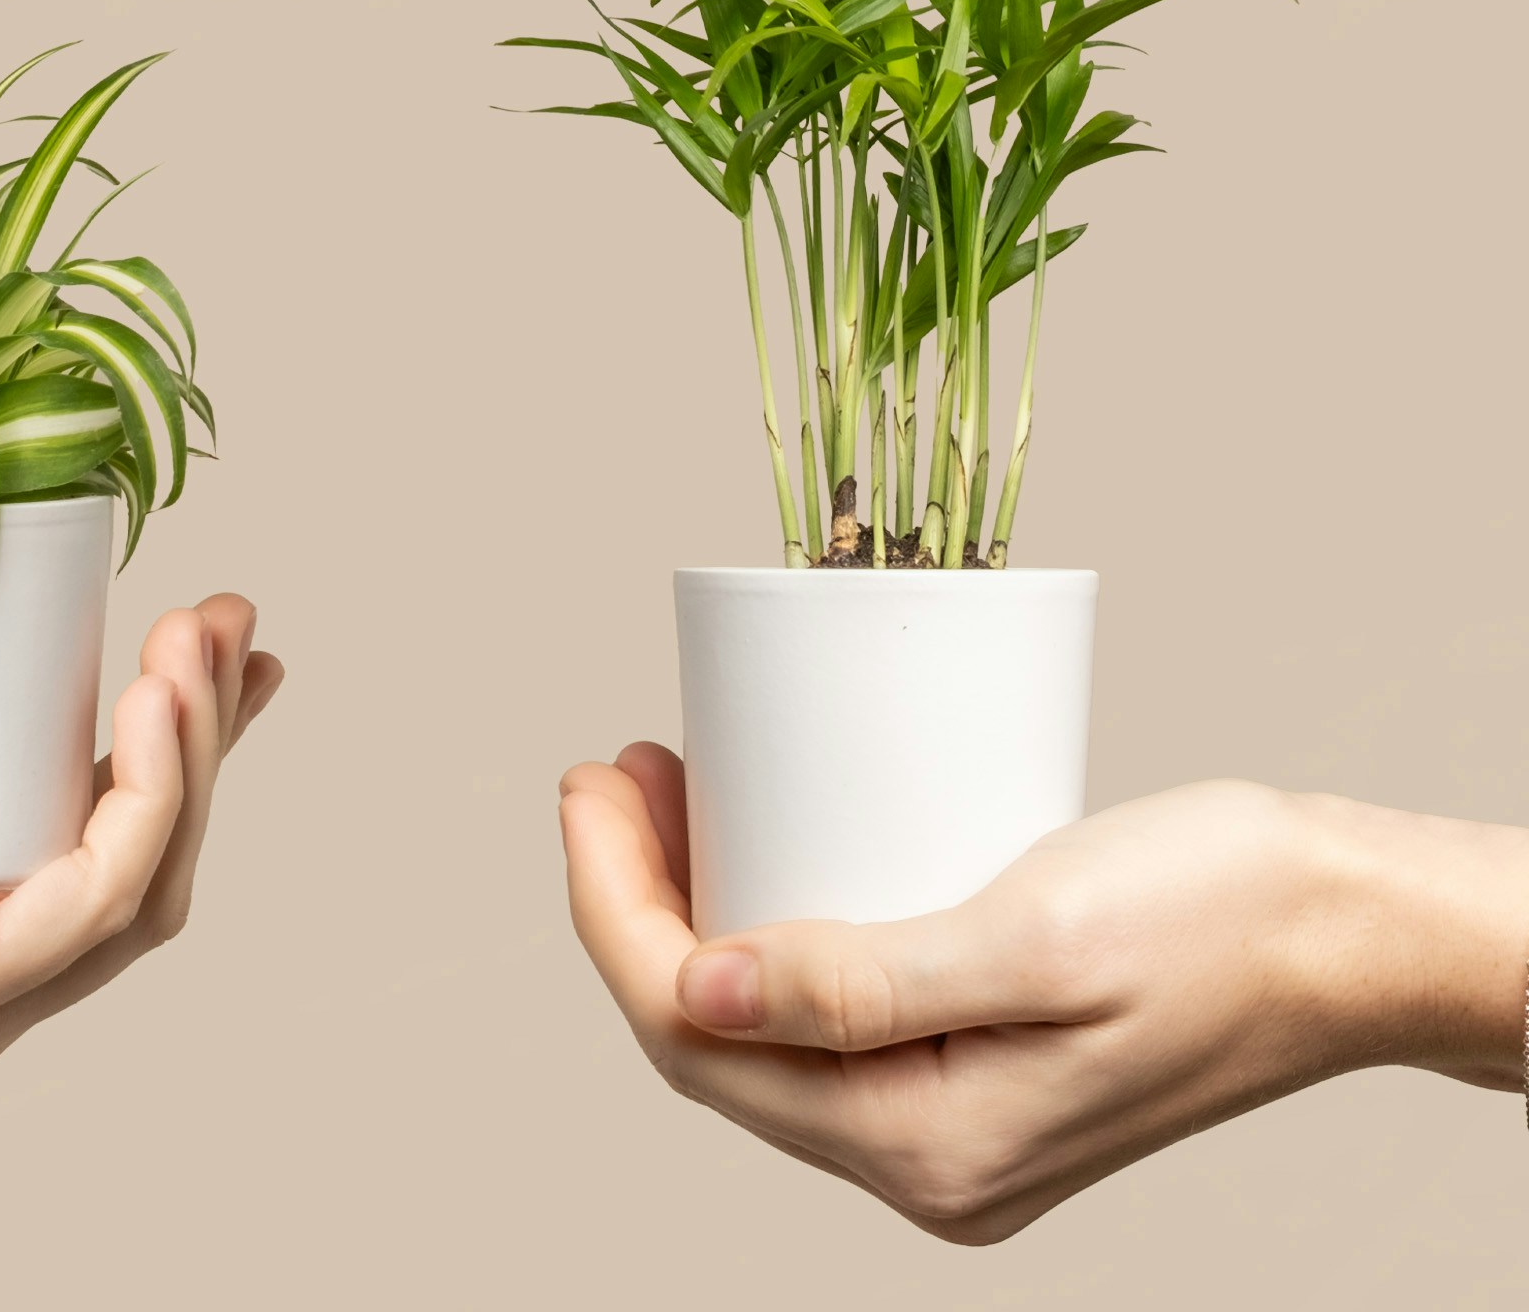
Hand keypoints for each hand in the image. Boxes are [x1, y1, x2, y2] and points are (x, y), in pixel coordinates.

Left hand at [0, 594, 281, 1122]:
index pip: (96, 880)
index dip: (176, 769)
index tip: (203, 648)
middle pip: (140, 882)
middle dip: (205, 741)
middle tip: (227, 618)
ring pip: (138, 892)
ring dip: (191, 753)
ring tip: (191, 637)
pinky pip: (89, 902)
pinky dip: (143, 799)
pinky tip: (149, 706)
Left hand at [559, 743, 1528, 1243]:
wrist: (1343, 935)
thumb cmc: (1217, 915)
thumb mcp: (1033, 937)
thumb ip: (861, 983)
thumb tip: (693, 991)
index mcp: (927, 1149)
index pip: (694, 1036)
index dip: (611, 907)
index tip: (589, 779)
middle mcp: (927, 1167)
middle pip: (711, 1040)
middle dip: (635, 901)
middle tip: (620, 765)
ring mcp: (952, 1131)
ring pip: (762, 1030)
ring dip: (695, 912)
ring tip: (669, 786)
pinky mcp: (978, 1078)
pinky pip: (827, 1021)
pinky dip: (769, 934)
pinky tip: (758, 849)